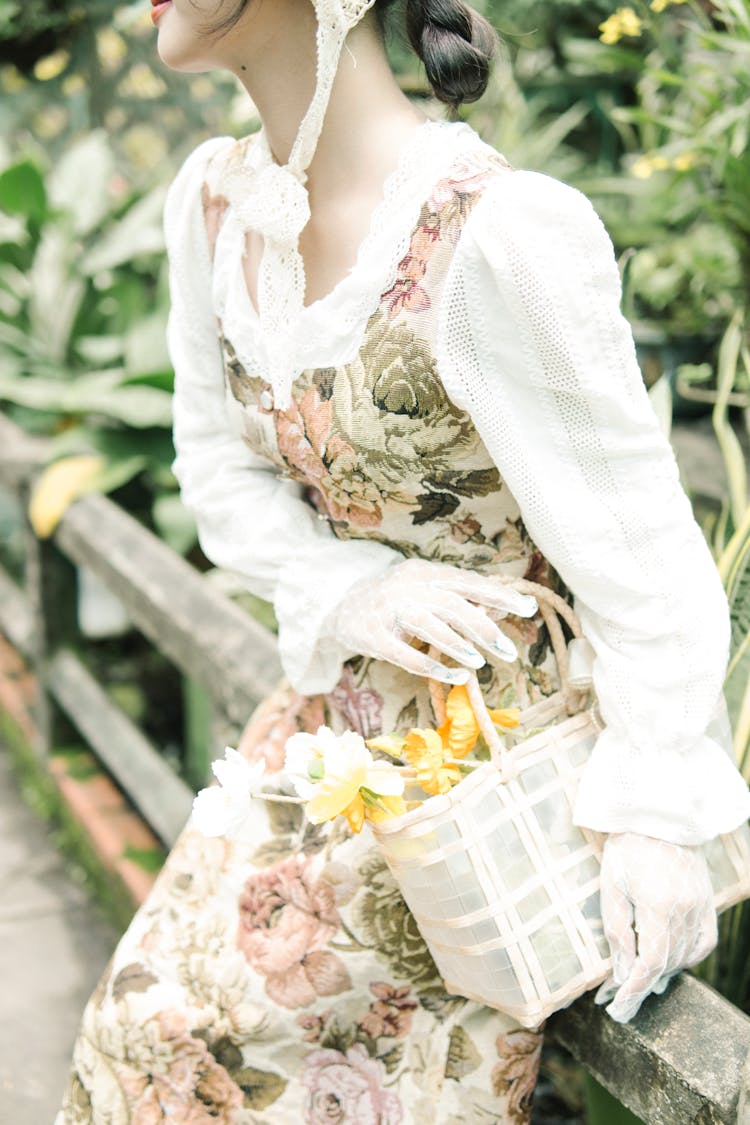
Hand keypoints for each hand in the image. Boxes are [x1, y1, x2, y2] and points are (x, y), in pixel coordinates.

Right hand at [330, 558, 537, 684]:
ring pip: (428, 624)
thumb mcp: (427, 593)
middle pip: (452, 604)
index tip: (528, 609)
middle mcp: (407, 586)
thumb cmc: (396, 602)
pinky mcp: (372, 635)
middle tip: (509, 651)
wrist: (340, 607)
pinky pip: (404, 654)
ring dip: (458, 643)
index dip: (499, 595)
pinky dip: (432, 666)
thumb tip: (500, 611)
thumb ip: (461, 599)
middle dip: (484, 628)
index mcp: (425, 572)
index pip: (468, 582)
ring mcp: (387, 610)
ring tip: (481, 662)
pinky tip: (456, 675)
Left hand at [595, 831, 716, 1022]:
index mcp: (659, 905)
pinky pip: (704, 942)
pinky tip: (670, 959)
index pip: (650, 964)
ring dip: (663, 972)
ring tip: (640, 981)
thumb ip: (617, 932)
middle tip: (620, 999)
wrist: (658, 816)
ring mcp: (702, 906)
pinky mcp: (708, 901)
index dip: (635, 990)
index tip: (619, 1009)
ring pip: (685, 956)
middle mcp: (686, 910)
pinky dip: (687, 956)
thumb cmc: (627, 847)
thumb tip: (622, 973)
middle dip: (643, 984)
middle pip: (667, 963)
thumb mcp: (611, 887)